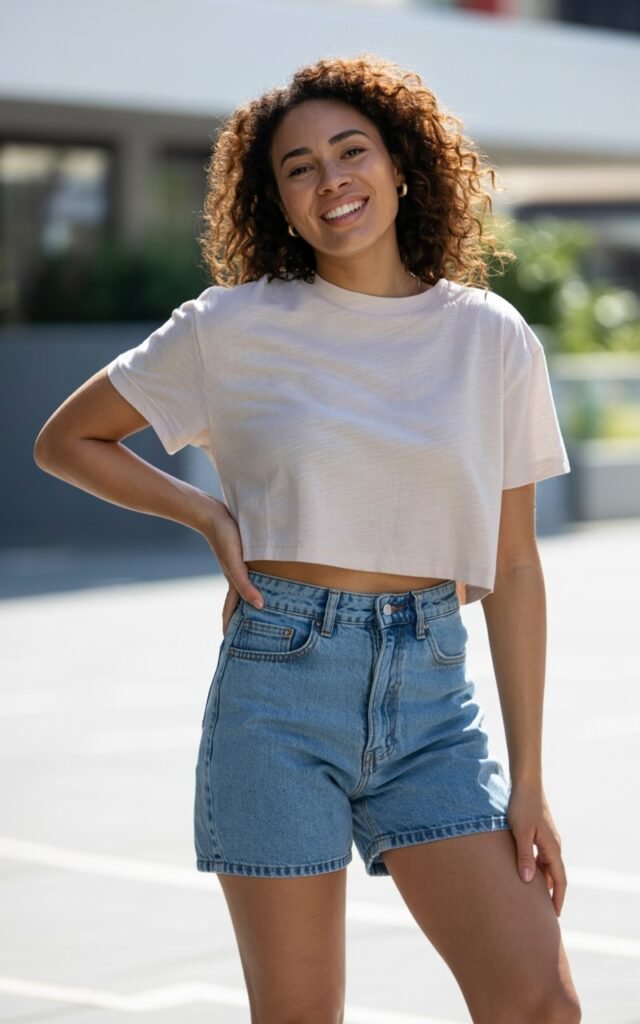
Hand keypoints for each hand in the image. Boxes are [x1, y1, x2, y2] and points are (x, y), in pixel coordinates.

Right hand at [198, 499, 264, 633]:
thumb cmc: (224, 539)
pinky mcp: (242, 553)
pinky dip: (255, 581)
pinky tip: (264, 579)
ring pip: (247, 588)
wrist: (212, 513)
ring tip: (262, 610)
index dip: (230, 627)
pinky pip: (250, 573)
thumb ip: (245, 586)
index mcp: (233, 582)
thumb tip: (260, 606)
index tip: (229, 643)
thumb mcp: (236, 564)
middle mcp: (235, 576)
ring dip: (251, 599)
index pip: (230, 611)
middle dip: (243, 618)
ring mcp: (238, 565)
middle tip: (251, 632)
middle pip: (240, 603)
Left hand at [507, 781, 566, 916]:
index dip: (557, 898)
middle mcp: (553, 845)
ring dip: (544, 882)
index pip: (560, 879)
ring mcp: (547, 839)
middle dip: (552, 894)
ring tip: (536, 898)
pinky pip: (542, 857)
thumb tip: (527, 881)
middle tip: (545, 913)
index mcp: (552, 847)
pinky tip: (527, 873)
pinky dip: (538, 869)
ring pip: (548, 866)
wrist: (525, 784)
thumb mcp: (520, 832)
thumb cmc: (521, 806)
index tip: (554, 916)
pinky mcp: (540, 833)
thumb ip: (524, 856)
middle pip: (556, 875)